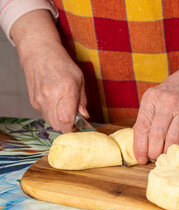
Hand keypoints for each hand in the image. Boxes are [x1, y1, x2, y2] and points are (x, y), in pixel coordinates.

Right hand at [11, 10, 87, 132]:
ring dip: (60, 121)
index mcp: (65, 90)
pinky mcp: (33, 102)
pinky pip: (45, 115)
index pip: (67, 120)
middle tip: (74, 118)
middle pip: (59, 125)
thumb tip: (84, 116)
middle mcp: (50, 97)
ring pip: (51, 122)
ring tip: (65, 109)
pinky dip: (52, 114)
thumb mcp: (80, 79)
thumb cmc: (62, 64)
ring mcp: (39, 100)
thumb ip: (82, 100)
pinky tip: (56, 103)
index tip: (80, 125)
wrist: (39, 53)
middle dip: (68, 125)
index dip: (74, 127)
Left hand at [133, 68, 178, 162]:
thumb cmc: (173, 93)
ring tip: (165, 157)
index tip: (141, 158)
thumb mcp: (155, 99)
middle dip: (153, 152)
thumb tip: (140, 144)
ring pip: (173, 138)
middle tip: (154, 158)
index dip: (140, 146)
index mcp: (152, 98)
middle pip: (157, 134)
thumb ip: (147, 118)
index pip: (142, 127)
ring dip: (167, 152)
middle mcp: (168, 102)